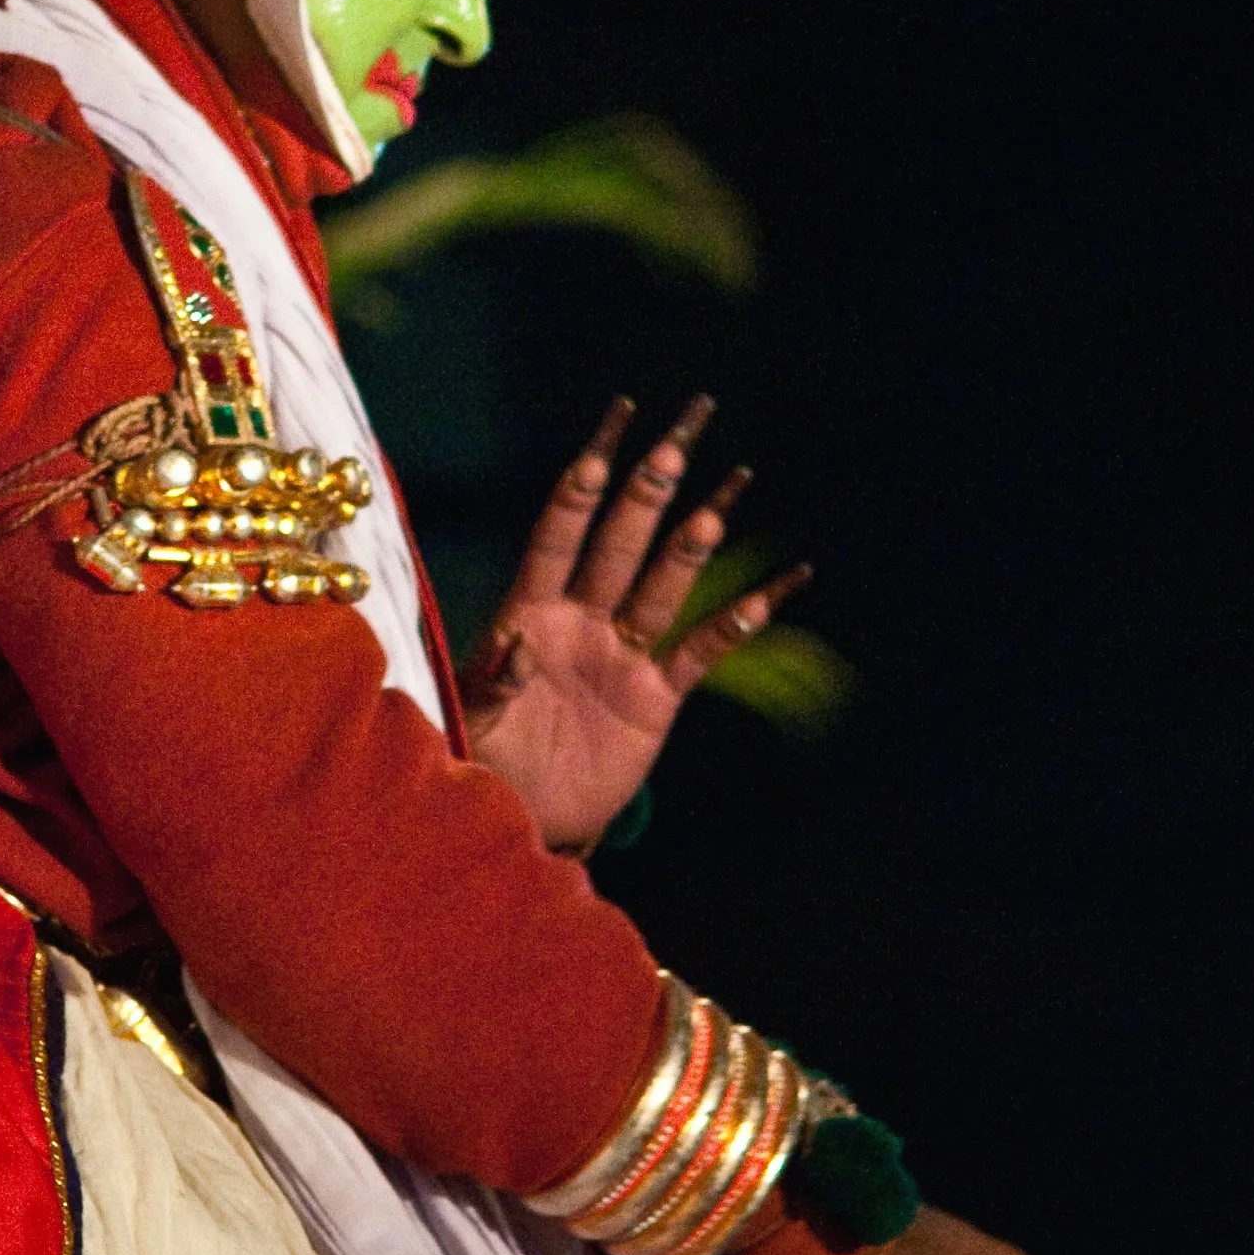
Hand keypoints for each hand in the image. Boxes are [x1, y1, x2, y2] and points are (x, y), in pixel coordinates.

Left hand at [461, 395, 808, 849]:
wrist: (525, 816)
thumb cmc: (485, 760)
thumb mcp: (475, 722)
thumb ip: (492, 683)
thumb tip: (515, 646)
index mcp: (530, 614)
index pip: (558, 537)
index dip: (580, 491)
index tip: (604, 441)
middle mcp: (582, 621)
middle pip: (620, 543)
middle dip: (648, 491)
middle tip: (678, 438)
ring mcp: (623, 654)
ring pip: (666, 584)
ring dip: (693, 541)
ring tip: (727, 490)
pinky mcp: (657, 696)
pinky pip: (704, 650)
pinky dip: (741, 621)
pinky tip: (778, 588)